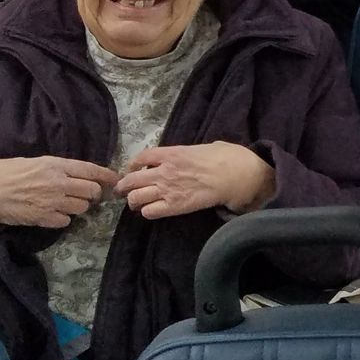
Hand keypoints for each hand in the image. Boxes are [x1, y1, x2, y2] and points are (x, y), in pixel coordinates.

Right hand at [0, 156, 119, 228]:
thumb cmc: (7, 171)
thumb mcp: (37, 162)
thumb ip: (61, 169)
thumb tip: (82, 175)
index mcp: (57, 165)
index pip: (91, 170)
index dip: (107, 176)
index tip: (116, 180)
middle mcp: (59, 183)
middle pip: (92, 191)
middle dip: (92, 194)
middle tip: (84, 195)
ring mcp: (52, 202)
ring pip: (81, 208)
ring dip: (78, 207)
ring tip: (64, 204)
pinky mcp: (42, 219)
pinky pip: (65, 222)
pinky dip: (63, 219)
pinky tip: (52, 213)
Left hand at [115, 143, 275, 218]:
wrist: (236, 176)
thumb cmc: (227, 158)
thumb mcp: (205, 146)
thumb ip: (190, 151)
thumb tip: (192, 154)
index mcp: (172, 154)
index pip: (141, 157)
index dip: (132, 164)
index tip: (132, 169)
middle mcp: (164, 172)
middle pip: (131, 180)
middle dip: (123, 187)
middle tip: (123, 191)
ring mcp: (168, 190)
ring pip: (135, 198)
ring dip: (133, 201)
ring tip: (136, 203)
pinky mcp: (175, 207)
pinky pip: (149, 212)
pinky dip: (147, 212)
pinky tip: (152, 209)